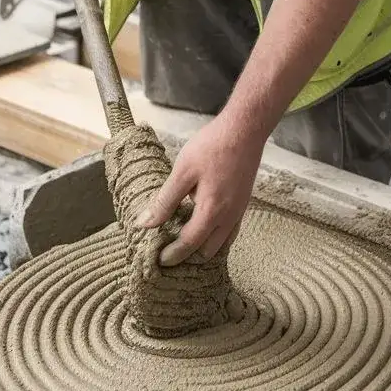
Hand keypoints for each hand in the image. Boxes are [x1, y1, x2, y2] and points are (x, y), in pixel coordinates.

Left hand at [135, 114, 265, 266]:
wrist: (245, 130)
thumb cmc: (212, 147)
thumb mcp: (182, 172)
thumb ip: (164, 201)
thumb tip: (145, 224)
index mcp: (211, 211)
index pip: (190, 244)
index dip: (173, 255)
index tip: (160, 260)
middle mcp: (229, 217)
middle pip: (208, 251)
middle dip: (189, 256)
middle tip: (170, 252)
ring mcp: (239, 211)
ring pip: (221, 243)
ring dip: (203, 248)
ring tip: (184, 243)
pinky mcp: (243, 203)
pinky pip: (230, 231)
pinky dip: (216, 237)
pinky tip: (203, 227)